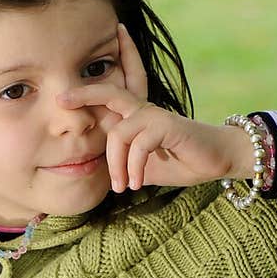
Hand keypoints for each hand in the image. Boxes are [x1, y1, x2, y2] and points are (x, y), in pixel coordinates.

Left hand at [57, 22, 252, 192]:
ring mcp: (155, 116)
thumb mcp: (142, 167)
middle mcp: (142, 111)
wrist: (216, 160)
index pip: (108, 99)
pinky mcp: (168, 126)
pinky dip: (134, 167)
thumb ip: (122, 165)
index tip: (62, 94)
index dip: (88, 91)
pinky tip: (136, 182)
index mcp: (134, 117)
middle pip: (108, 93)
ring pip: (120, 133)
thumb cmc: (179, 161)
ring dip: (116, 165)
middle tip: (61, 101)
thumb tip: (100, 177)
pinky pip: (140, 144)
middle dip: (84, 94)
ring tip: (121, 186)